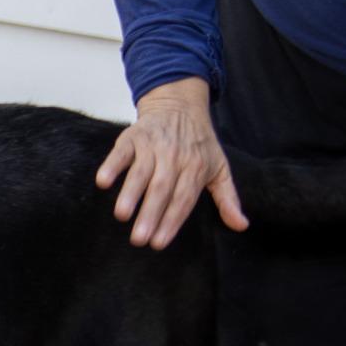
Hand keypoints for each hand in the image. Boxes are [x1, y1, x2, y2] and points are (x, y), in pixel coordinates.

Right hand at [96, 77, 247, 248]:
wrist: (180, 103)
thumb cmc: (198, 143)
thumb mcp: (219, 168)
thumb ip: (228, 198)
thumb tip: (241, 226)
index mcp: (195, 167)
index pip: (183, 199)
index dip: (171, 221)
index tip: (159, 243)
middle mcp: (175, 156)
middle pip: (162, 188)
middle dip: (150, 214)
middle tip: (139, 239)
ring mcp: (153, 145)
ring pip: (141, 172)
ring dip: (130, 193)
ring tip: (122, 215)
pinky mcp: (133, 136)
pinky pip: (121, 152)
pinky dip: (112, 165)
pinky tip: (103, 181)